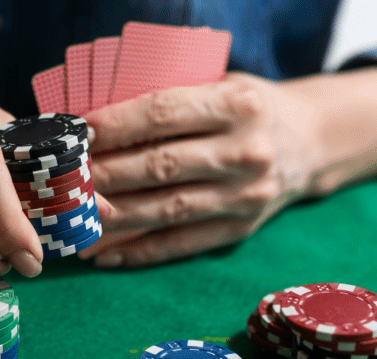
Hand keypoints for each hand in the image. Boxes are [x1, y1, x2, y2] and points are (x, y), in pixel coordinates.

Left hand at [79, 72, 318, 267]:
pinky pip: (181, 244)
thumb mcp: (222, 85)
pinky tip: (104, 254)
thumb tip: (95, 127)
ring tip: (73, 220)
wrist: (313, 143)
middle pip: (160, 166)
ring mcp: (245, 196)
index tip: (78, 134)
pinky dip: (139, 251)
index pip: (166, 113)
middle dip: (104, 174)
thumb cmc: (248, 109)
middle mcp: (247, 152)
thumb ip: (173, 100)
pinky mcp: (240, 229)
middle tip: (63, 181)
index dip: (117, 125)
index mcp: (240, 105)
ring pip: (166, 210)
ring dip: (113, 217)